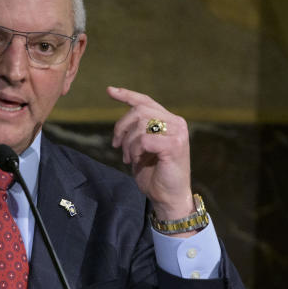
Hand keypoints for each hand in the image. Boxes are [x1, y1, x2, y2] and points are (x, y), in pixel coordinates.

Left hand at [108, 86, 194, 221]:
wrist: (168, 197)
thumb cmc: (154, 175)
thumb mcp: (142, 149)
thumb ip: (137, 132)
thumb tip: (122, 122)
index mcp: (170, 121)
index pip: (146, 102)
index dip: (127, 95)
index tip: (110, 91)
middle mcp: (177, 123)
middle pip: (139, 111)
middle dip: (121, 127)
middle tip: (117, 146)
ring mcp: (178, 133)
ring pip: (140, 125)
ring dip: (128, 143)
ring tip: (129, 158)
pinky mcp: (175, 145)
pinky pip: (144, 139)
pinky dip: (135, 150)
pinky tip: (137, 160)